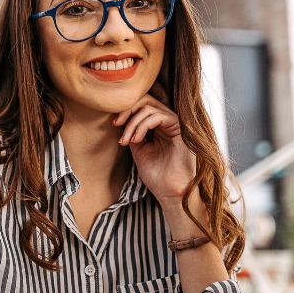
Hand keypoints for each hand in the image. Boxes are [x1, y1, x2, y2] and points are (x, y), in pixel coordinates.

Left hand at [111, 89, 193, 206]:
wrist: (170, 192)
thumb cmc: (157, 176)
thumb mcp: (139, 150)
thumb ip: (133, 133)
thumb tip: (121, 120)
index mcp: (159, 126)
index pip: (142, 105)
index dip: (126, 110)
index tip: (113, 124)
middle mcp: (167, 122)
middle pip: (146, 100)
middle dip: (127, 110)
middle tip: (116, 124)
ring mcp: (174, 124)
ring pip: (149, 107)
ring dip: (132, 123)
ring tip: (127, 141)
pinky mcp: (180, 128)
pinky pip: (158, 116)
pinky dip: (143, 126)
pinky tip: (136, 140)